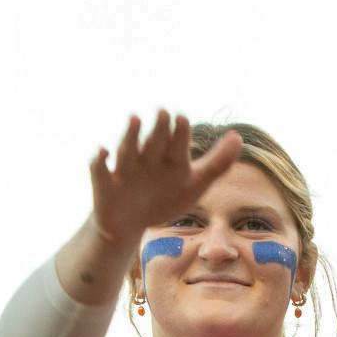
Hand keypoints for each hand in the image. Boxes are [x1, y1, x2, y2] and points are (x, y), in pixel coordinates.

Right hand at [87, 111, 242, 245]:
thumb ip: (218, 163)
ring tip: (135, 118)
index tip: (182, 120)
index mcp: (169, 158)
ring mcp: (125, 169)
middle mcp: (147, 158)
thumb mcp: (194, 184)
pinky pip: (99, 169)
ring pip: (128, 149)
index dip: (180, 132)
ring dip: (131, 135)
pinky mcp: (105, 183)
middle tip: (164, 113)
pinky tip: (102, 151)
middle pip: (154, 142)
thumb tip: (238, 136)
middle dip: (159, 129)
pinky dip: (99, 160)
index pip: (177, 142)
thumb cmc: (163, 198)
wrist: (130, 224)